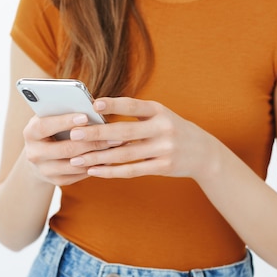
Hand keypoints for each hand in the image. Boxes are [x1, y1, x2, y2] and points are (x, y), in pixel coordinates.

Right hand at [22, 113, 119, 185]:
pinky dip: (95, 166)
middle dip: (90, 142)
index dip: (65, 122)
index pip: (45, 126)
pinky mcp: (57, 181)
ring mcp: (44, 170)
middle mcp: (34, 153)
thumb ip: (64, 110)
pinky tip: (110, 157)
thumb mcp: (51, 116)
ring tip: (115, 146)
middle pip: (64, 149)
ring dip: (97, 155)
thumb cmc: (52, 127)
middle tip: (112, 135)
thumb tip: (91, 106)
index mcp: (31, 132)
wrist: (40, 155)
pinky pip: (79, 174)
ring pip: (74, 165)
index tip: (85, 116)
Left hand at [68, 97, 220, 179]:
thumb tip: (97, 115)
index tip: (93, 104)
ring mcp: (165, 148)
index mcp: (159, 110)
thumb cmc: (171, 130)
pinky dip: (111, 172)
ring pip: (124, 154)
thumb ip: (135, 116)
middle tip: (73, 134)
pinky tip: (94, 171)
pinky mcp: (164, 167)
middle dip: (96, 134)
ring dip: (98, 157)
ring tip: (76, 159)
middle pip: (124, 132)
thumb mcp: (159, 116)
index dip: (114, 105)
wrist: (203, 152)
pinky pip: (132, 170)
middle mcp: (163, 128)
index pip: (133, 106)